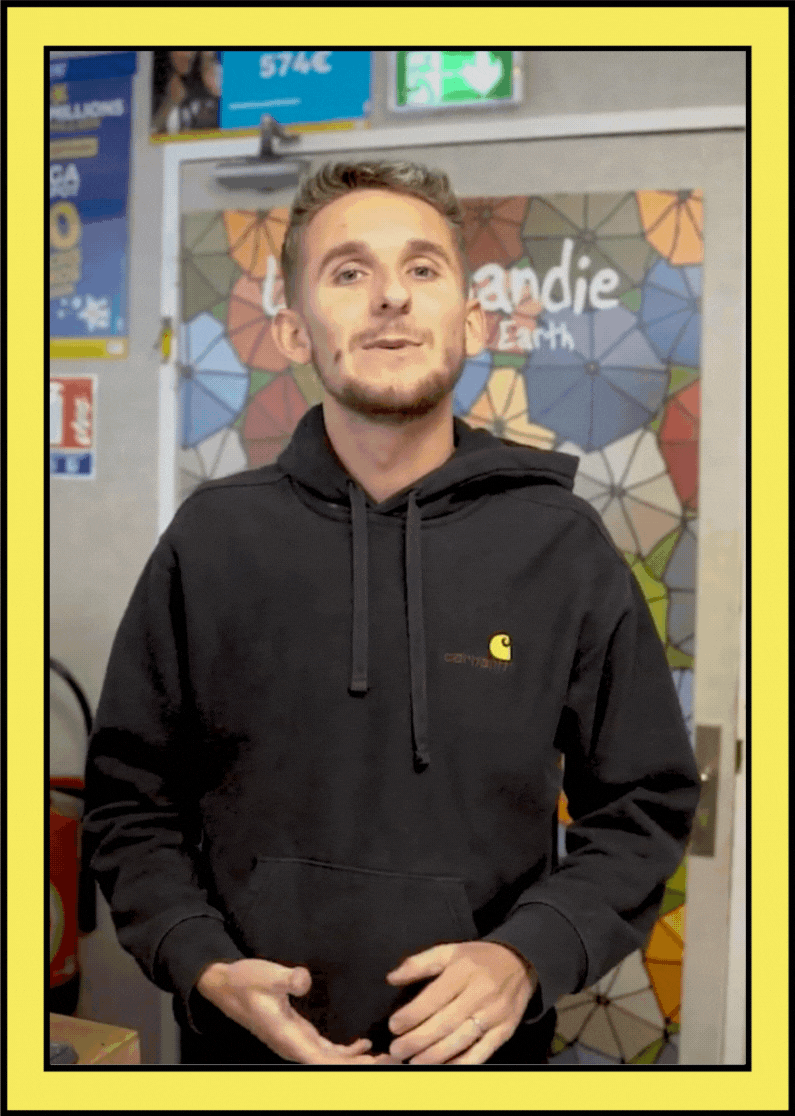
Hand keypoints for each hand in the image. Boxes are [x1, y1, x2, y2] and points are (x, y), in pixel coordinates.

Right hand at [196, 958, 384, 1064]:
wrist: (225, 986)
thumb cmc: (245, 981)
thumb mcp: (265, 975)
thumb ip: (286, 979)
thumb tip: (305, 980)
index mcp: (289, 1038)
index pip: (324, 1062)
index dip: (349, 1066)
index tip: (374, 1064)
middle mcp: (295, 1047)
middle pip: (333, 1066)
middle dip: (362, 1067)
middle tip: (394, 1061)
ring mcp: (297, 1042)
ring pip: (332, 1061)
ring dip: (357, 1062)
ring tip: (386, 1058)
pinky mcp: (298, 1035)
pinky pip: (327, 1051)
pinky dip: (347, 1052)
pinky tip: (364, 1045)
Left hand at [385, 941, 536, 1064]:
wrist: (520, 962)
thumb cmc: (477, 958)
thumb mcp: (449, 951)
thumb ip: (419, 963)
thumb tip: (391, 978)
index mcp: (464, 971)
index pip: (434, 997)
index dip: (412, 1014)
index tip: (393, 1026)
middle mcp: (480, 993)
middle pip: (446, 1022)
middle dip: (418, 1039)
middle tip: (397, 1050)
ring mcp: (494, 1015)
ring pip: (461, 1040)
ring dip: (435, 1055)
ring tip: (413, 1062)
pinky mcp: (504, 1031)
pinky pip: (481, 1052)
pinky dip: (461, 1063)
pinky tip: (443, 1067)